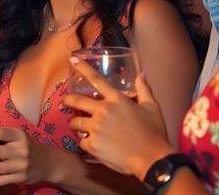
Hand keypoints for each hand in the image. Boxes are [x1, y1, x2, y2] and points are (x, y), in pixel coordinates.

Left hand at [61, 57, 174, 176]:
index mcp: (116, 99)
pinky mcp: (92, 145)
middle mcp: (103, 111)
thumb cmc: (154, 133)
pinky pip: (81, 141)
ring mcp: (95, 128)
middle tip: (64, 102)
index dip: (83, 68)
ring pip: (75, 123)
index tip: (73, 59)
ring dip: (75, 124)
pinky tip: (91, 145)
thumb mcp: (152, 107)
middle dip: (67, 100)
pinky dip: (85, 142)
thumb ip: (144, 89)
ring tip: (78, 127)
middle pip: (76, 101)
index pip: (96, 79)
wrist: (151, 159)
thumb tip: (141, 74)